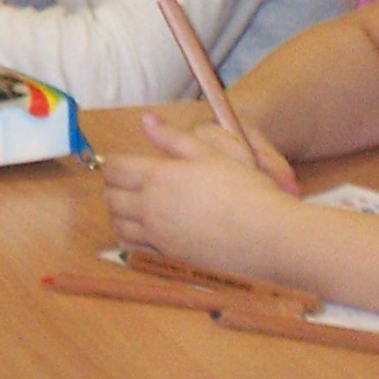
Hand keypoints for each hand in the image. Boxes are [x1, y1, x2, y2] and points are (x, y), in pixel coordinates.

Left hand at [101, 110, 298, 268]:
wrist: (267, 236)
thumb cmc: (243, 189)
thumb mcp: (210, 153)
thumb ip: (173, 137)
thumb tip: (146, 119)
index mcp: (158, 177)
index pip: (114, 169)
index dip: (114, 165)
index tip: (124, 164)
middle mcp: (151, 208)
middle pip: (110, 199)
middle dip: (113, 189)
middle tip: (127, 185)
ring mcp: (158, 237)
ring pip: (118, 226)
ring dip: (119, 215)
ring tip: (135, 208)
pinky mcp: (169, 259)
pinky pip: (134, 250)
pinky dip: (132, 240)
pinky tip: (147, 233)